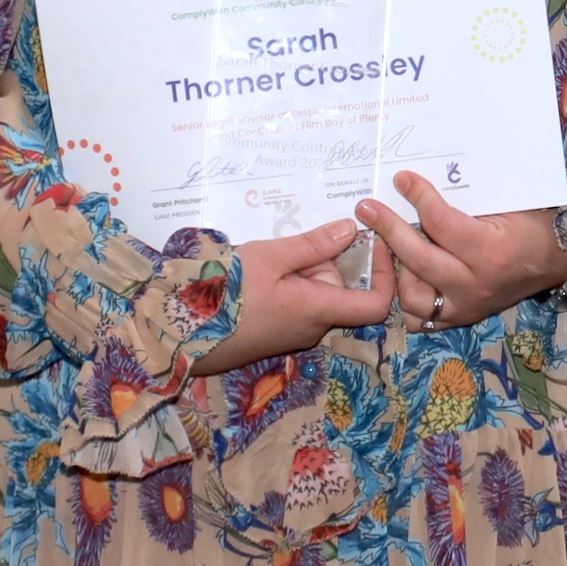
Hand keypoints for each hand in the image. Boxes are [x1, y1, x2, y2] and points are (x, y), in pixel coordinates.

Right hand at [191, 217, 396, 374]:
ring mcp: (293, 335)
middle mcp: (313, 329)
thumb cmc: (225, 292)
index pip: (377, 304)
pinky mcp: (275, 335)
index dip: (386, 274)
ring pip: (317, 296)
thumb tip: (351, 230)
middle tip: (295, 245)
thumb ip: (313, 245)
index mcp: (319, 311)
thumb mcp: (269, 257)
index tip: (374, 244)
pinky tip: (262, 273)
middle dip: (327, 263)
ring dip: (304, 272)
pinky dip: (290, 285)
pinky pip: (297, 305)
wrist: (180, 331)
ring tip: (271, 257)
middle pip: (342, 291)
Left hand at [358, 173, 566, 335]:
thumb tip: (421, 177)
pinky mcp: (461, 318)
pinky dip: (405, 299)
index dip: (417, 196)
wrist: (557, 261)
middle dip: (388, 228)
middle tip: (367, 207)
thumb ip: (467, 196)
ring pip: (412, 296)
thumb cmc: (533, 224)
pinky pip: (421, 318)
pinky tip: (397, 276)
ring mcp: (466, 305)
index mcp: (490, 251)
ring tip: (382, 245)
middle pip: (418, 257)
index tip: (401, 178)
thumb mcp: (508, 203)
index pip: (440, 222)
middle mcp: (475, 283)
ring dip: (393, 269)